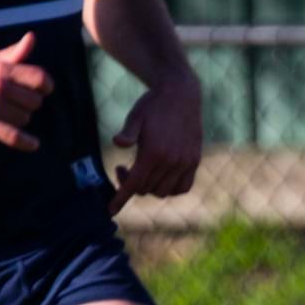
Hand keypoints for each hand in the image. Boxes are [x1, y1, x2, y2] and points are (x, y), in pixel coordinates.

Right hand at [0, 32, 51, 150]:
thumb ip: (14, 52)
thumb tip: (32, 37)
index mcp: (2, 69)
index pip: (40, 78)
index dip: (46, 86)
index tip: (42, 90)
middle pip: (35, 101)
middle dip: (29, 104)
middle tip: (14, 103)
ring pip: (24, 118)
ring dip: (19, 119)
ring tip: (4, 114)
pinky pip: (13, 136)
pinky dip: (25, 142)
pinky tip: (33, 145)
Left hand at [109, 75, 203, 212]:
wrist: (182, 94)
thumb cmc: (153, 105)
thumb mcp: (135, 116)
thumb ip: (127, 133)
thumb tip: (118, 143)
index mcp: (153, 153)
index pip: (133, 184)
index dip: (120, 199)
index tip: (110, 210)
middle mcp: (170, 161)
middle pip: (146, 189)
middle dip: (131, 184)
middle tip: (123, 168)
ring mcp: (185, 162)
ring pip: (164, 191)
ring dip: (150, 187)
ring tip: (142, 171)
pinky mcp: (194, 161)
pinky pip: (183, 187)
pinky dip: (171, 188)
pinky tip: (161, 177)